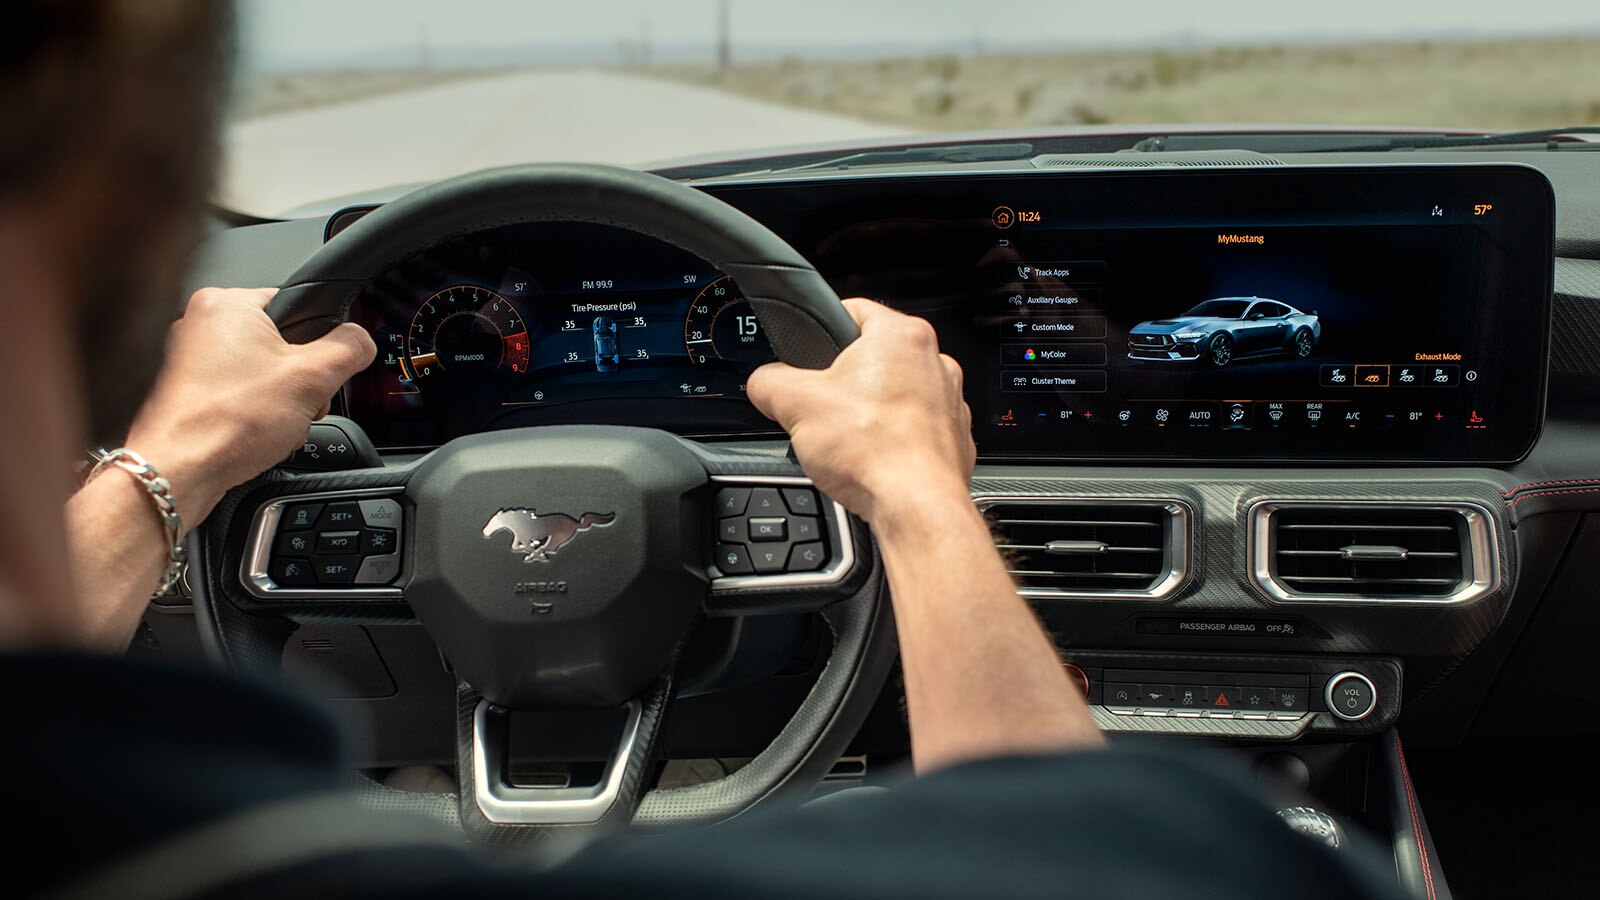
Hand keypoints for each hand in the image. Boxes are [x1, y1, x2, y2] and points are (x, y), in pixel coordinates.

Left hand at [123, 288, 375, 524]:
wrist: (181, 471)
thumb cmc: (227, 422)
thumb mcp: (313, 378)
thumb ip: (350, 348)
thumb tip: (361, 339)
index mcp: (227, 303)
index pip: (297, 304)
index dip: (320, 341)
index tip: (319, 370)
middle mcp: (201, 322)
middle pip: (283, 342)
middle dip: (301, 380)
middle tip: (299, 403)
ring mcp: (190, 357)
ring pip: (264, 371)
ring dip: (284, 401)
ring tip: (275, 422)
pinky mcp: (189, 389)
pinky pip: (241, 391)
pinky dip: (257, 412)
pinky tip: (256, 433)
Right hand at [747, 299, 974, 523]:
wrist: (916, 508)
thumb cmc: (874, 452)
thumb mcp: (794, 405)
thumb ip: (769, 381)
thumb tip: (763, 383)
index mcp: (902, 336)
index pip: (852, 309)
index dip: (821, 329)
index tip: (807, 351)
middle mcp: (935, 362)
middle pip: (873, 358)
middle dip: (843, 382)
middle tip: (820, 407)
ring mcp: (950, 402)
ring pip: (895, 395)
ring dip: (869, 412)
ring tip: (847, 439)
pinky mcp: (953, 438)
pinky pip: (914, 429)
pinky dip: (893, 441)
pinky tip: (872, 460)